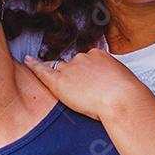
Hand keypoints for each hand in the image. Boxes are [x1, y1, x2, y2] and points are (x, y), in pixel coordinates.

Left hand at [24, 48, 146, 120]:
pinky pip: (43, 70)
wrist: (122, 99)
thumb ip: (114, 80)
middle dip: (75, 76)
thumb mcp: (124, 81)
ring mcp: (70, 68)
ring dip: (60, 76)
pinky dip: (33, 65)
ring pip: (59, 68)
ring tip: (64, 88)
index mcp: (99, 55)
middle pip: (73, 64)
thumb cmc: (128, 95)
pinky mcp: (60, 81)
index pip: (87, 61)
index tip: (89, 81)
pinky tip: (26, 61)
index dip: (87, 72)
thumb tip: (115, 86)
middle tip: (83, 92)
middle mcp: (83, 57)